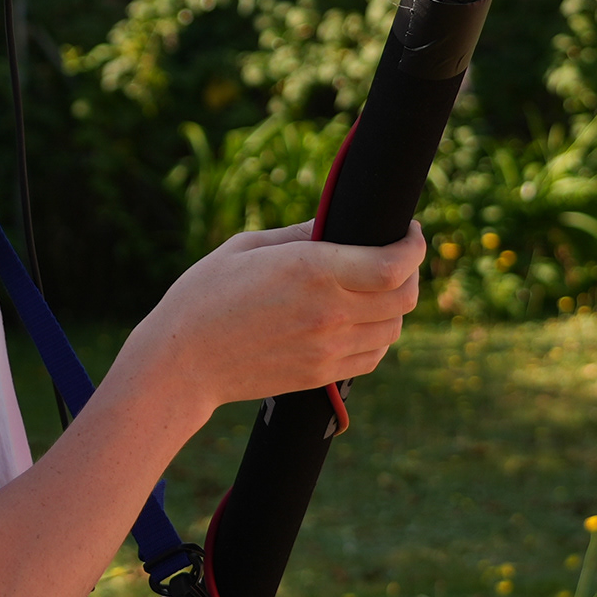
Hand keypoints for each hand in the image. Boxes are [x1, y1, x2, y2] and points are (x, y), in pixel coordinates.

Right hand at [113, 218, 424, 419]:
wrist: (182, 364)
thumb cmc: (205, 295)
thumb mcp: (248, 246)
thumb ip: (302, 233)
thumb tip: (338, 221)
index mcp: (314, 271)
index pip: (396, 263)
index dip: (415, 245)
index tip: (410, 231)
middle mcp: (330, 313)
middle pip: (405, 297)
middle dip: (411, 272)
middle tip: (396, 256)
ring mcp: (329, 350)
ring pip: (394, 329)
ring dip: (395, 306)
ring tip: (375, 288)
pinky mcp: (322, 375)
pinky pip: (373, 357)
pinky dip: (378, 337)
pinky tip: (359, 321)